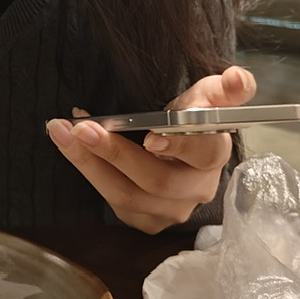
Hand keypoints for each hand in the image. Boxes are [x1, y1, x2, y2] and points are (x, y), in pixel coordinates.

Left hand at [46, 64, 256, 234]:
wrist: (179, 147)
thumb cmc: (190, 119)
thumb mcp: (206, 96)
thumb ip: (224, 86)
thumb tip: (237, 77)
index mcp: (214, 154)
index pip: (204, 152)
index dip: (177, 146)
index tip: (150, 136)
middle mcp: (197, 189)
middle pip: (157, 180)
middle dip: (115, 153)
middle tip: (82, 127)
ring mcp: (172, 211)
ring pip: (128, 196)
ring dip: (89, 163)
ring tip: (61, 132)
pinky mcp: (147, 221)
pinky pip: (114, 204)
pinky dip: (89, 173)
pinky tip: (70, 148)